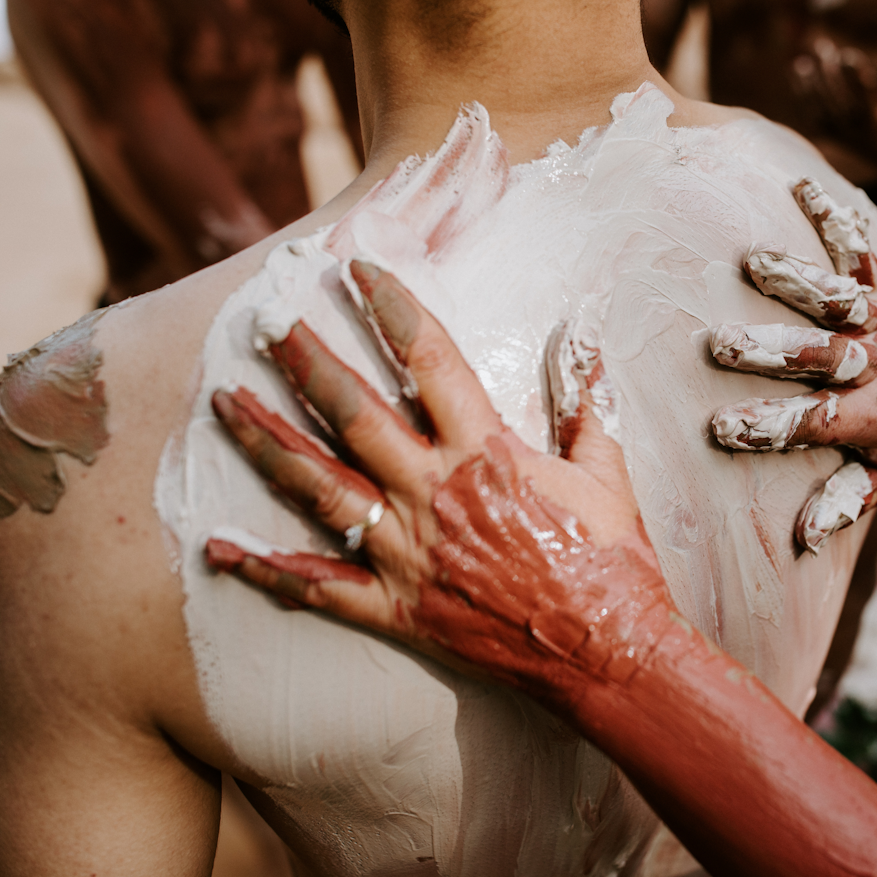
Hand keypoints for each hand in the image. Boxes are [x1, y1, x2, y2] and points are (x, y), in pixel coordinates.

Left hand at [204, 261, 674, 708]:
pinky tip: (219, 547)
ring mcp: (410, 554)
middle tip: (265, 323)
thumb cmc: (613, 559)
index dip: (392, 306)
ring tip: (224, 403)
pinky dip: (267, 570)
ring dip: (268, 442)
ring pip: (321, 488)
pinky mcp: (399, 609)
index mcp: (486, 454)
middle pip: (354, 414)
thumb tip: (581, 339)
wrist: (608, 650)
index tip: (359, 269)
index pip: (430, 360)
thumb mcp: (606, 471)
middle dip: (306, 362)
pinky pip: (321, 589)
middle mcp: (435, 496)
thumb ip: (584, 402)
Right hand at [709, 179, 876, 551]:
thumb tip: (803, 538)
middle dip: (773, 352)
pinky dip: (834, 219)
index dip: (772, 428)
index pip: (817, 424)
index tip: (721, 428)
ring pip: (841, 301)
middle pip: (823, 359)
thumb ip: (850, 501)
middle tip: (720, 345)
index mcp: (873, 419)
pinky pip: (860, 251)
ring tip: (752, 262)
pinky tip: (799, 189)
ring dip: (800, 282)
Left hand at [791, 39, 876, 168]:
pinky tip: (796, 71)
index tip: (848, 56)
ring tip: (804, 61)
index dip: (855, 76)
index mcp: (874, 122)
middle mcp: (854, 129)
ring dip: (810, 81)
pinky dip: (801, 91)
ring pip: (820, 105)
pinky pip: (809, 111)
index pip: (863, 97)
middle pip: (837, 98)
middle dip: (830, 71)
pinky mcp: (826, 133)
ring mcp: (837, 132)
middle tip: (824, 48)